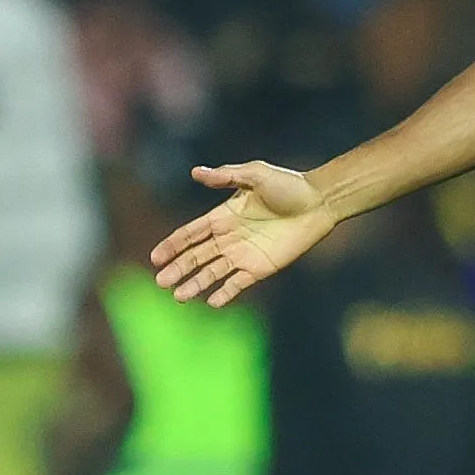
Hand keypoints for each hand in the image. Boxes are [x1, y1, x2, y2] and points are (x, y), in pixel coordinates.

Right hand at [150, 161, 336, 306]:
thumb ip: (226, 176)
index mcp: (221, 216)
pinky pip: (238, 283)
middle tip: (160, 282)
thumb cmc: (289, 185)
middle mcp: (228, 238)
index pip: (190, 234)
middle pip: (196, 257)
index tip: (155, 258)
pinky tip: (211, 302)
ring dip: (195, 284)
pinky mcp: (261, 268)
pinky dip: (225, 293)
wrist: (319, 202)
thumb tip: (195, 172)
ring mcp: (244, 254)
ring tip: (179, 296)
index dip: (172, 245)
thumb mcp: (256, 174)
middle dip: (178, 269)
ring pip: (213, 273)